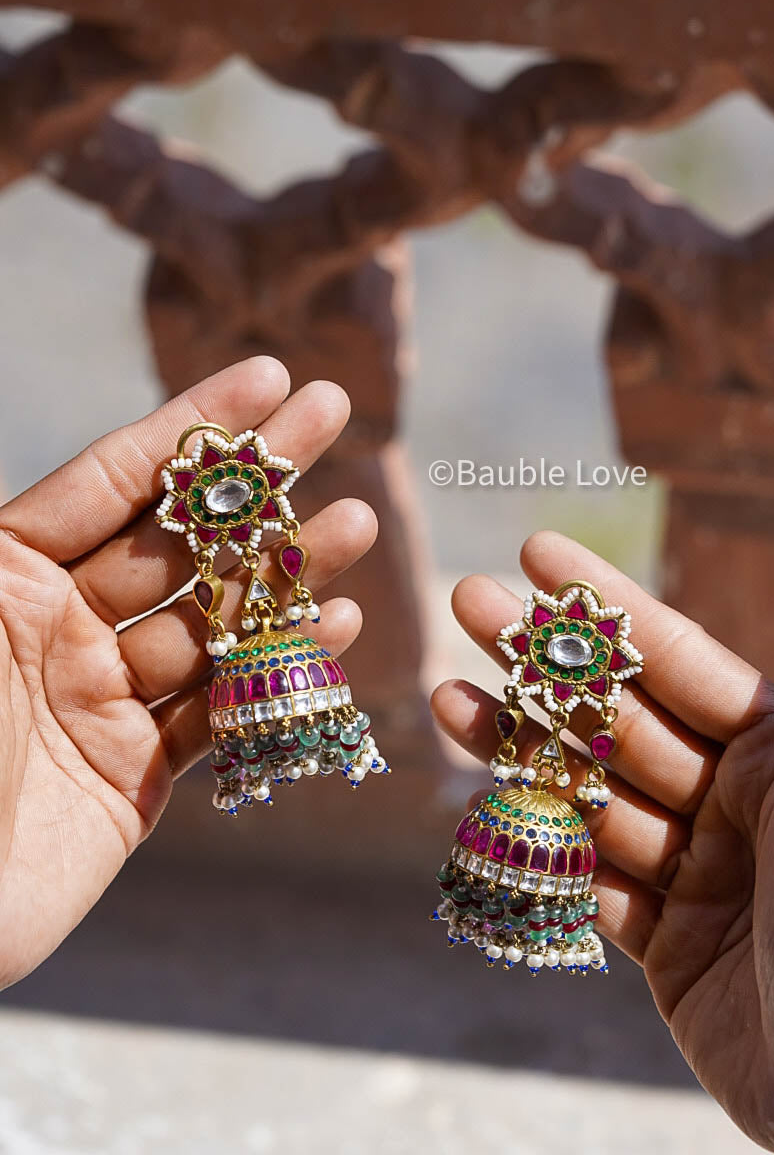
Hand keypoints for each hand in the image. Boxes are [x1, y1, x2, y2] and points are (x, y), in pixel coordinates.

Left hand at [0, 357, 375, 988]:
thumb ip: (10, 547)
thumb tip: (95, 474)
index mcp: (2, 573)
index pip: (114, 477)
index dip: (194, 423)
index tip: (269, 377)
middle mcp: (56, 625)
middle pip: (180, 536)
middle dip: (260, 476)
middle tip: (335, 411)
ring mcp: (101, 698)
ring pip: (216, 620)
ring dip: (290, 569)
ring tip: (357, 522)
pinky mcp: (136, 777)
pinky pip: (224, 711)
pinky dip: (282, 669)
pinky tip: (339, 623)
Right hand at [433, 531, 773, 1154]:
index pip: (674, 655)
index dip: (601, 602)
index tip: (534, 551)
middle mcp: (735, 800)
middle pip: (615, 714)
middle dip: (540, 661)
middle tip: (465, 603)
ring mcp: (695, 870)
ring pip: (587, 791)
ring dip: (518, 745)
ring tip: (444, 698)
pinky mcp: (666, 939)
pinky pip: (585, 878)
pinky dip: (535, 846)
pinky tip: (476, 810)